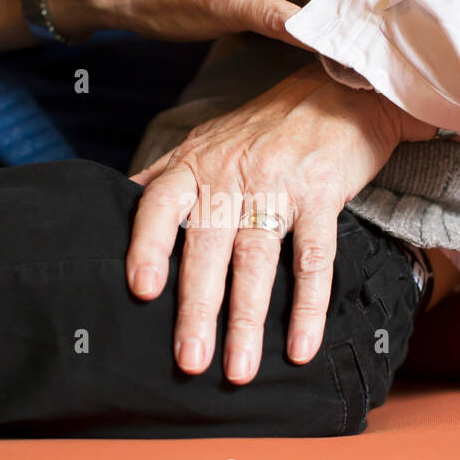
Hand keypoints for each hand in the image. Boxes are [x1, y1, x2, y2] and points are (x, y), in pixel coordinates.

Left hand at [126, 62, 434, 383]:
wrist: (340, 89)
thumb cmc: (266, 126)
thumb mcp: (206, 141)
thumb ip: (167, 177)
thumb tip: (119, 205)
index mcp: (196, 165)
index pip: (159, 206)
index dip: (147, 247)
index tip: (141, 290)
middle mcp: (230, 176)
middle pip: (207, 248)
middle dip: (197, 310)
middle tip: (190, 362)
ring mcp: (277, 186)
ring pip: (256, 261)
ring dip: (247, 321)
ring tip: (238, 370)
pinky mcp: (322, 195)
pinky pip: (314, 260)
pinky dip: (307, 307)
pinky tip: (300, 347)